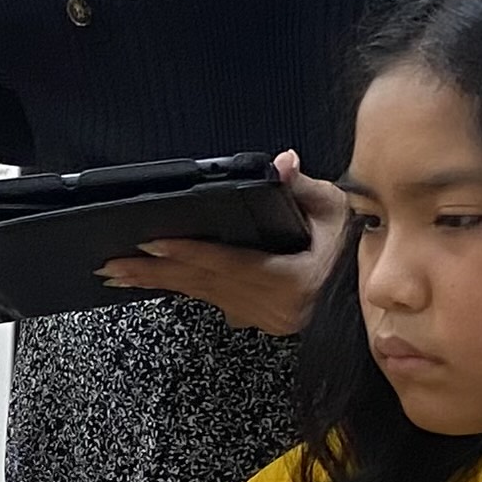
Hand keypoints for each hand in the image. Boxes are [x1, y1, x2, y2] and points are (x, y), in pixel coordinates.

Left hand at [99, 150, 349, 333]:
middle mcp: (272, 306)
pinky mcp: (256, 319)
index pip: (229, 263)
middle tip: (111, 264)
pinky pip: (210, 301)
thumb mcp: (336, 212)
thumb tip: (282, 162)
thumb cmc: (353, 250)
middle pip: (203, 283)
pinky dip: (180, 288)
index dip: (190, 252)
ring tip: (117, 275)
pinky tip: (152, 283)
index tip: (153, 243)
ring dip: (158, 283)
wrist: (370, 297)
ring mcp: (262, 318)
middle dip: (154, 272)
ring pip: (201, 295)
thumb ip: (303, 187)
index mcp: (293, 281)